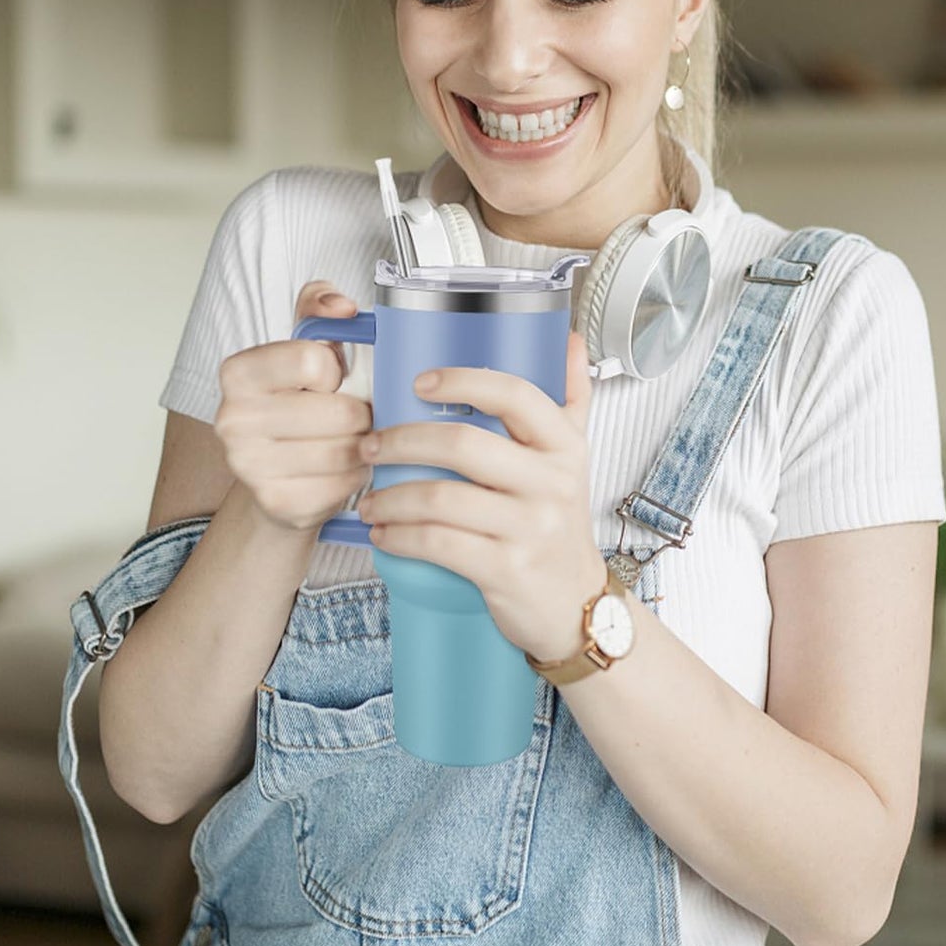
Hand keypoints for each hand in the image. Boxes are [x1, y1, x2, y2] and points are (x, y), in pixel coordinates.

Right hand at [214, 280, 372, 532]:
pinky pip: (343, 485)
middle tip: (355, 416)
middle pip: (339, 411)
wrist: (276, 473)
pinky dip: (357, 476)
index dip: (335, 370)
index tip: (328, 380)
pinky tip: (346, 469)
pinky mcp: (276, 504)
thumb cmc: (300, 400)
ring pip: (345, 450)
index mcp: (239, 372)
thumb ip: (320, 306)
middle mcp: (232, 419)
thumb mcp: (306, 343)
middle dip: (361, 413)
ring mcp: (249, 467)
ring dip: (364, 445)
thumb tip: (341, 307)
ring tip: (354, 440)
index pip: (314, 360)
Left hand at [355, 328, 607, 662]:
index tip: (420, 381)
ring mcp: (530, 528)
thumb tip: (570, 340)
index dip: (463, 381)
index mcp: (563, 447)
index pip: (515, 395)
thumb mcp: (574, 458)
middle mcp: (551, 483)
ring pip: (442, 498)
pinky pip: (439, 544)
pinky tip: (385, 533)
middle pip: (463, 444)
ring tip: (370, 498)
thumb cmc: (561, 525)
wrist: (576, 605)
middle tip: (371, 445)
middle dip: (402, 441)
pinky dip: (400, 536)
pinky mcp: (506, 570)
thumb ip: (572, 398)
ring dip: (391, 496)